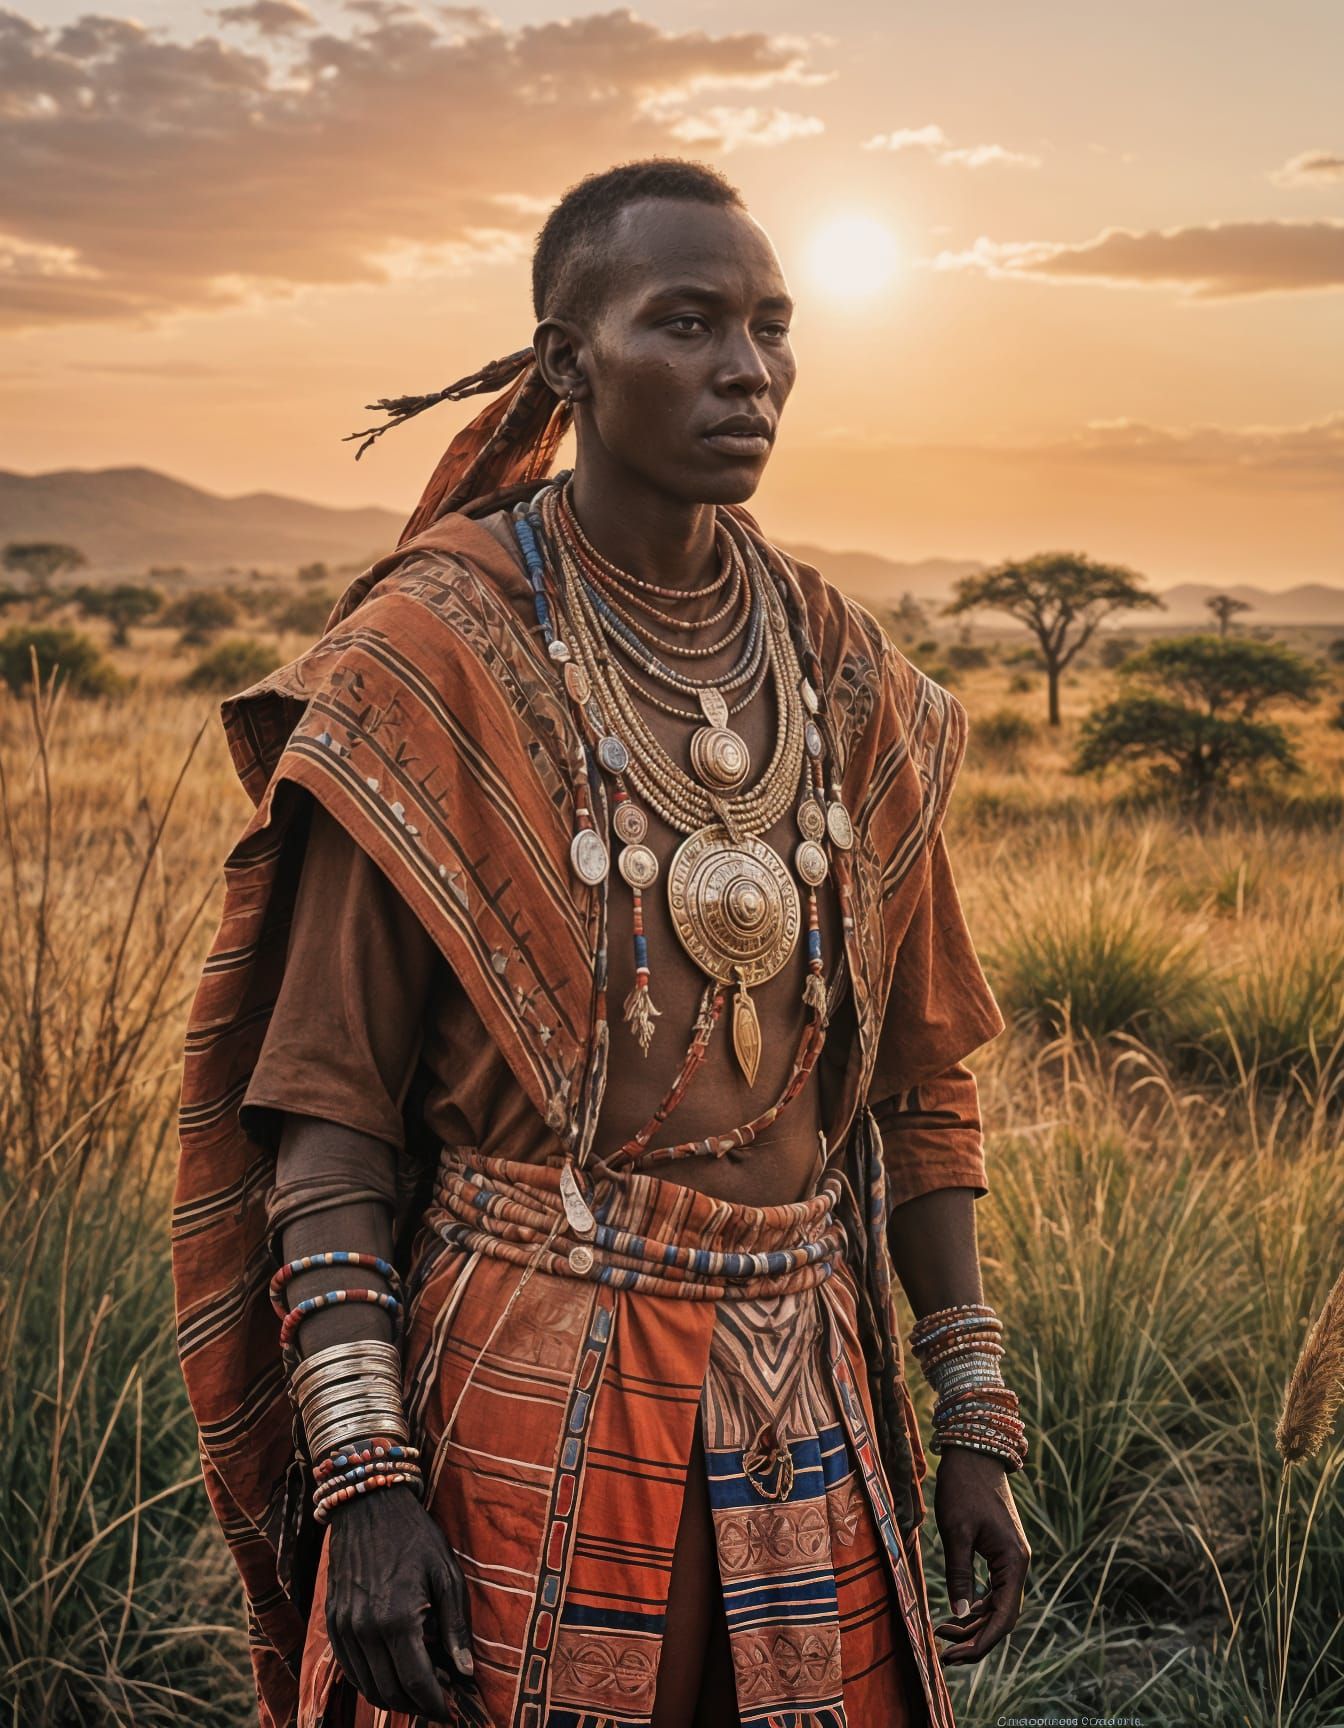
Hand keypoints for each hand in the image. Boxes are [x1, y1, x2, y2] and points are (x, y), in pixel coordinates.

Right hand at [326, 1482, 474, 1718]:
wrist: (369, 1504)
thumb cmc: (415, 1536)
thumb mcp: (447, 1574)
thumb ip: (456, 1627)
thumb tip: (465, 1672)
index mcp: (397, 1619)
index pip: (416, 1683)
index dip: (436, 1705)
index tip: (452, 1712)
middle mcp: (365, 1630)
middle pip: (390, 1692)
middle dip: (417, 1704)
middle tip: (441, 1698)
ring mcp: (343, 1628)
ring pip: (368, 1687)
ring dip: (394, 1697)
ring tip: (421, 1686)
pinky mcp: (332, 1622)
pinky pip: (350, 1669)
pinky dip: (371, 1681)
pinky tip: (393, 1672)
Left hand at [931, 1447, 1029, 1665]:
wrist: (975, 1452)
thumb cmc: (963, 1488)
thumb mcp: (956, 1531)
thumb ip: (959, 1573)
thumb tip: (959, 1613)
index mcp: (1014, 1562)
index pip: (1003, 1618)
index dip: (980, 1643)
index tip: (953, 1657)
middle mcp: (1018, 1564)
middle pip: (1002, 1616)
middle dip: (974, 1638)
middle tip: (943, 1653)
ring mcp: (1011, 1558)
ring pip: (997, 1605)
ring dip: (973, 1623)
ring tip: (942, 1633)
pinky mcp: (1001, 1552)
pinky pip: (993, 1590)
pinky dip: (976, 1604)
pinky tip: (956, 1612)